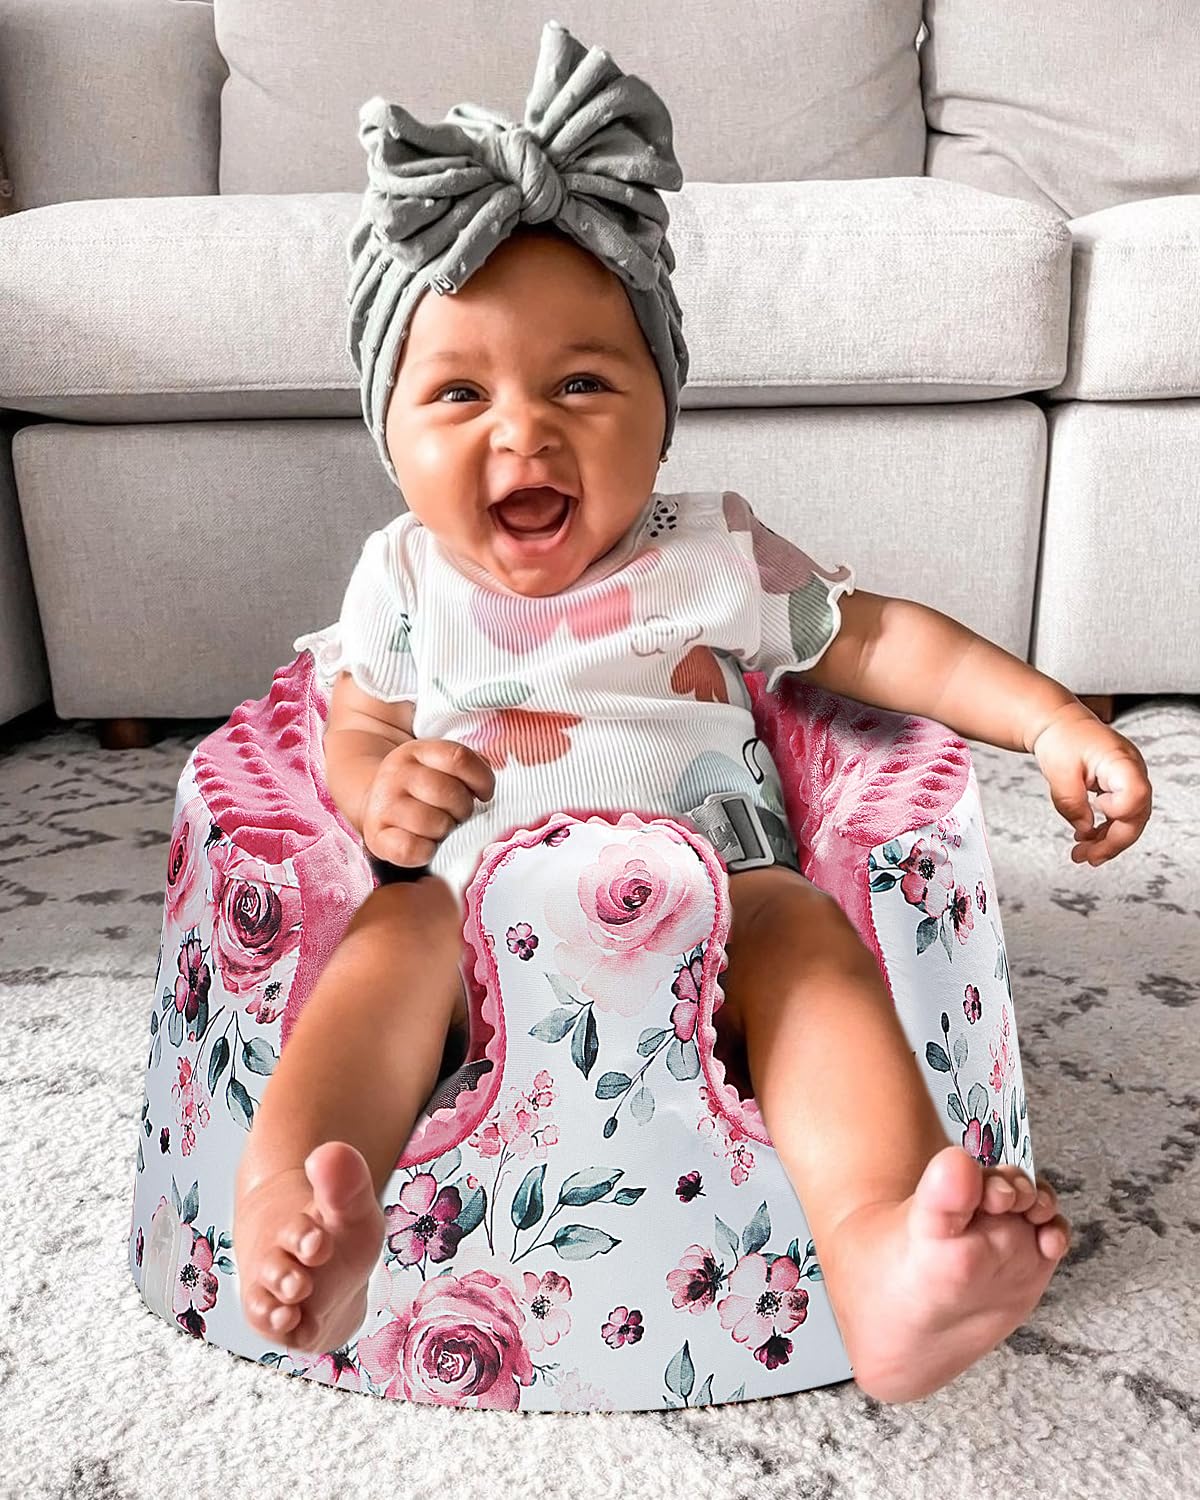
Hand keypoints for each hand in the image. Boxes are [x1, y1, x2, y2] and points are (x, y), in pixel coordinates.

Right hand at [361, 739, 494, 867]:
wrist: (375, 803)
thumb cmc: (420, 789)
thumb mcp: (439, 766)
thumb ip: (468, 769)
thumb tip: (486, 788)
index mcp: (417, 752)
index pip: (459, 758)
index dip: (482, 779)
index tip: (484, 794)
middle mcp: (397, 774)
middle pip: (448, 792)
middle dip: (463, 809)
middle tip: (457, 814)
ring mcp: (384, 804)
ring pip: (433, 822)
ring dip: (446, 830)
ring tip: (441, 827)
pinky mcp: (376, 836)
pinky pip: (410, 849)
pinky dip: (426, 851)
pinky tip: (428, 846)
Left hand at [1029, 702, 1151, 865]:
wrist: (1059, 724)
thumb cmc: (1061, 738)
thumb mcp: (1058, 772)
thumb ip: (1070, 803)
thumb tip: (1084, 829)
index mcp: (1121, 760)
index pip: (1136, 794)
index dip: (1118, 810)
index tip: (1096, 808)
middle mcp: (1132, 771)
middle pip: (1136, 816)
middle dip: (1112, 842)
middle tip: (1086, 857)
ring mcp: (1130, 779)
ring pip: (1130, 820)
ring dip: (1108, 841)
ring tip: (1083, 854)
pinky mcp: (1121, 786)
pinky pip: (1121, 814)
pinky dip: (1106, 829)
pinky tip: (1088, 838)